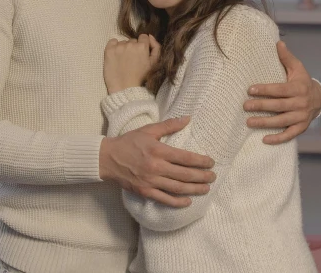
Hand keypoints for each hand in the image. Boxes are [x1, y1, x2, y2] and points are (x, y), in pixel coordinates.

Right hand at [99, 117, 215, 207]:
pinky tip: (187, 201)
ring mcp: (150, 181)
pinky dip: (177, 202)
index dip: (200, 161)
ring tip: (206, 189)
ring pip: (177, 188)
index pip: (185, 158)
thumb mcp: (148, 130)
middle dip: (202, 176)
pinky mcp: (145, 191)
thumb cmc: (128, 142)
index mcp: (158, 150)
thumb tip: (188, 118)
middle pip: (184, 174)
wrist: (107, 158)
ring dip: (194, 189)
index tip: (211, 162)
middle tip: (213, 177)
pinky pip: (164, 199)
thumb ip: (169, 125)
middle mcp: (156, 167)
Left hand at [103, 34, 160, 94]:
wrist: (125, 89)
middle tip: (131, 60)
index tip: (140, 54)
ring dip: (124, 49)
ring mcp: (119, 47)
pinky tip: (116, 56)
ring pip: (123, 42)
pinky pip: (112, 42)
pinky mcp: (109, 50)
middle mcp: (130, 44)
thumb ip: (156, 47)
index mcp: (142, 47)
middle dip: (133, 48)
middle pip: (132, 41)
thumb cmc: (141, 79)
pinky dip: (114, 46)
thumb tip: (149, 36)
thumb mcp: (154, 64)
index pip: (143, 37)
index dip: (143, 45)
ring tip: (123, 61)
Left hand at [243, 41, 320, 144]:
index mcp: (298, 88)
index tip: (250, 90)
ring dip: (264, 122)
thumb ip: (286, 57)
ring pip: (281, 121)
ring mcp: (301, 117)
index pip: (279, 89)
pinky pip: (289, 134)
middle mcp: (301, 103)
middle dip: (261, 106)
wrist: (319, 98)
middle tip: (245, 106)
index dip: (265, 90)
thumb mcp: (297, 68)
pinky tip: (264, 139)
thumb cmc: (302, 82)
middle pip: (278, 106)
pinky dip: (278, 138)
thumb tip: (278, 42)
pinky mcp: (301, 127)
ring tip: (249, 122)